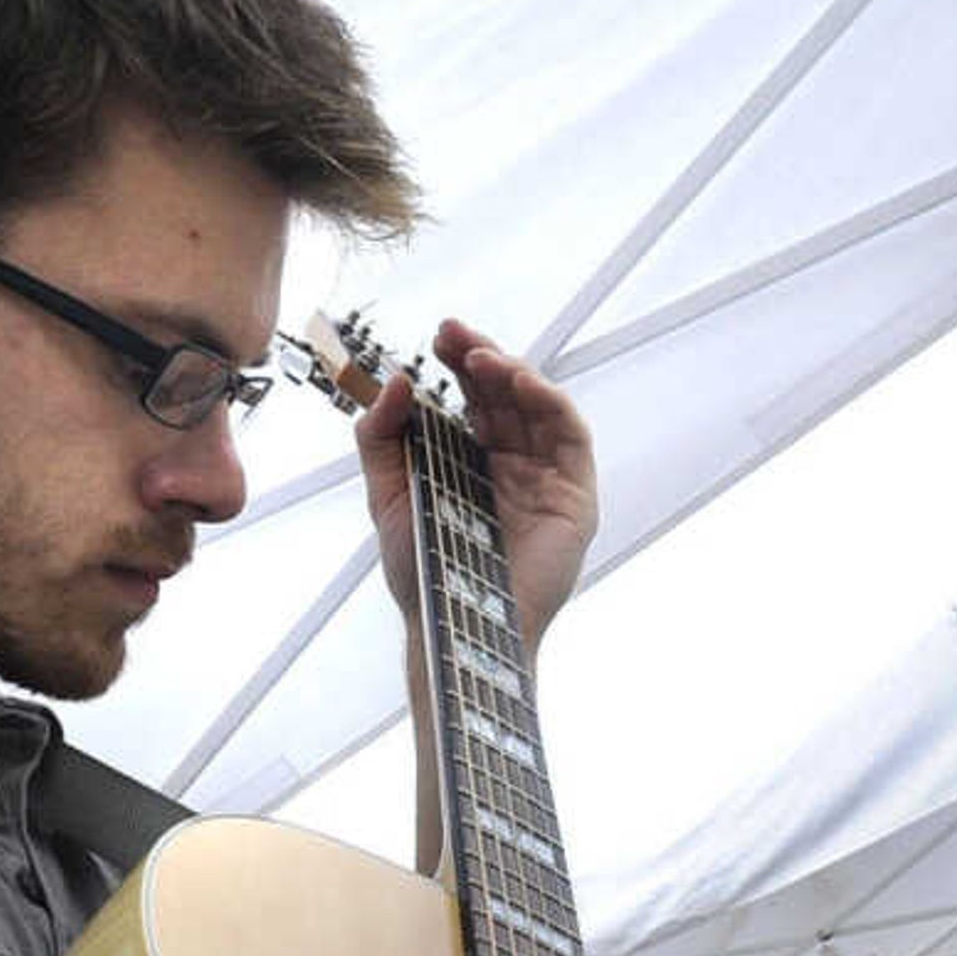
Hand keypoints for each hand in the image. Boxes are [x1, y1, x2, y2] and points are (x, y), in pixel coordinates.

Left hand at [359, 320, 599, 661]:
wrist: (450, 623)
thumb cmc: (423, 572)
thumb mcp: (387, 494)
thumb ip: (382, 438)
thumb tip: (397, 381)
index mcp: (475, 460)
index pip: (475, 397)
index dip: (460, 361)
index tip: (438, 336)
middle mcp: (515, 464)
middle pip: (507, 394)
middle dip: (482, 356)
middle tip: (453, 332)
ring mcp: (547, 479)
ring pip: (540, 407)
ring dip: (514, 373)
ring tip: (479, 356)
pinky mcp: (574, 497)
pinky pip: (572, 437)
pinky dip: (550, 402)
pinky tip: (521, 383)